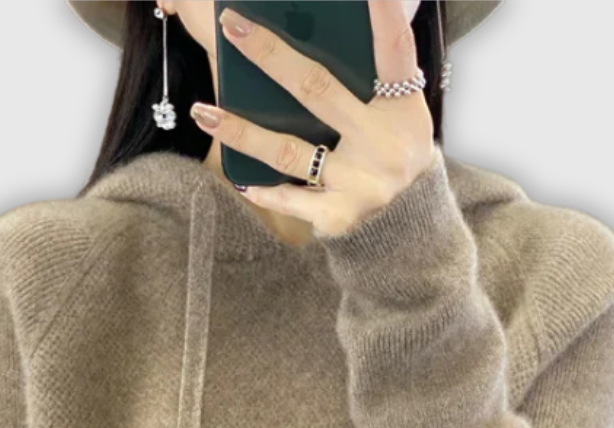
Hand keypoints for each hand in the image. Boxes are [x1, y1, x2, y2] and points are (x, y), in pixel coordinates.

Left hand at [190, 0, 438, 237]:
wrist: (408, 221)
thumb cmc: (391, 150)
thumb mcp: (395, 111)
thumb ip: (369, 77)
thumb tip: (310, 34)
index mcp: (400, 107)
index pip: (393, 50)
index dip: (382, 16)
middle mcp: (382, 143)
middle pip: (317, 91)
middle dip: (271, 56)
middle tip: (232, 27)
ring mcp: (360, 183)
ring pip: (288, 151)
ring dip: (242, 132)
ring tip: (204, 112)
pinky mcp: (339, 215)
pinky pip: (292, 199)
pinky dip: (267, 192)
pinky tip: (241, 181)